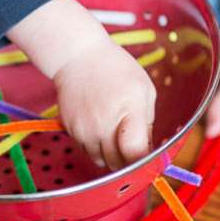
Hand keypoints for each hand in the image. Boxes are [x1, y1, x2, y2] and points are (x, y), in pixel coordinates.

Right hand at [8, 0, 155, 169]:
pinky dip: (95, 147)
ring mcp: (85, 130)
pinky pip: (85, 150)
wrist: (78, 56)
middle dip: (128, 161)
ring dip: (110, 156)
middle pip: (118, 164)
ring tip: (114, 137)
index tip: (148, 160)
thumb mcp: (144, 88)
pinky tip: (99, 129)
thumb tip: (147, 146)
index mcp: (129, 112)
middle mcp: (104, 125)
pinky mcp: (71, 130)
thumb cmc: (115, 68)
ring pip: (100, 161)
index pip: (135, 154)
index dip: (143, 162)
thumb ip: (148, 121)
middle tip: (132, 148)